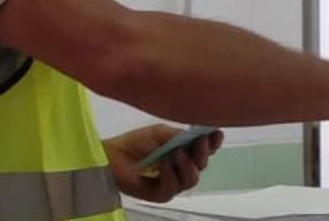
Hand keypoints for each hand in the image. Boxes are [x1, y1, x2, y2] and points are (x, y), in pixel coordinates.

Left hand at [103, 124, 223, 202]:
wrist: (112, 156)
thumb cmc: (135, 143)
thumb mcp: (161, 133)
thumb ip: (181, 136)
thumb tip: (202, 133)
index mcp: (184, 151)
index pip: (205, 149)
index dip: (213, 143)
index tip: (215, 133)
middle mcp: (181, 168)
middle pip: (202, 165)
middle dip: (202, 153)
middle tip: (198, 142)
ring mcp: (172, 183)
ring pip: (192, 179)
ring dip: (186, 165)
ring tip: (175, 152)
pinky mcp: (161, 194)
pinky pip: (173, 188)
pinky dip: (170, 174)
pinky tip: (163, 164)